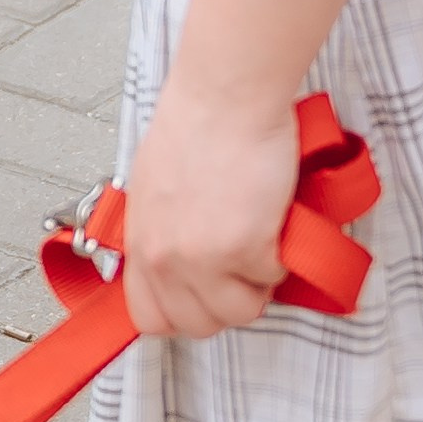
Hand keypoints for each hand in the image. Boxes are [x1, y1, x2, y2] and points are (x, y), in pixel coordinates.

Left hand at [118, 69, 300, 341]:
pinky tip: (272, 219)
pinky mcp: (245, 248)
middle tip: (242, 267)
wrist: (225, 97)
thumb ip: (162, 232)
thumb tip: (181, 260)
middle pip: (198, 324)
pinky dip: (282, 255)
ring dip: (257, 285)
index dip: (182, 313)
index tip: (204, 297)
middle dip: (227, 302)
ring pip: (240, 313)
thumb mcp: (154, 188)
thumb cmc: (195, 125)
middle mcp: (165, 258)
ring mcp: (203, 258)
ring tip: (260, 242)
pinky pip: (273, 278)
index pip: (149, 317)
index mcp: (141, 242)